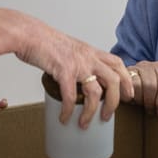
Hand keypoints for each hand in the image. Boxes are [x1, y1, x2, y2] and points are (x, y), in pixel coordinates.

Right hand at [0, 8, 133, 127]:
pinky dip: (68, 110)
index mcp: (91, 51)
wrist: (29, 34)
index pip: (118, 64)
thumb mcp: (70, 49)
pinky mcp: (63, 71)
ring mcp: (77, 64)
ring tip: (84, 123)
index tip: (128, 95)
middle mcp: (88, 57)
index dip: (126, 81)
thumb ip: (78, 61)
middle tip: (107, 116)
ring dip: (92, 112)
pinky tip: (64, 117)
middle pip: (114, 80)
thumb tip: (79, 81)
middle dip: (114, 102)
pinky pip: (70, 96)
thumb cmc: (45, 43)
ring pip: (96, 92)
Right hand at [125, 61, 157, 117]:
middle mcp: (148, 65)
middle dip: (151, 102)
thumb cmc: (154, 91)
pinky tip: (132, 100)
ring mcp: (134, 68)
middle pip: (150, 86)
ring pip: (137, 86)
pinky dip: (129, 96)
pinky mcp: (122, 74)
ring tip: (141, 105)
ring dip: (139, 100)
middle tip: (151, 111)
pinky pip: (125, 86)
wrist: (137, 82)